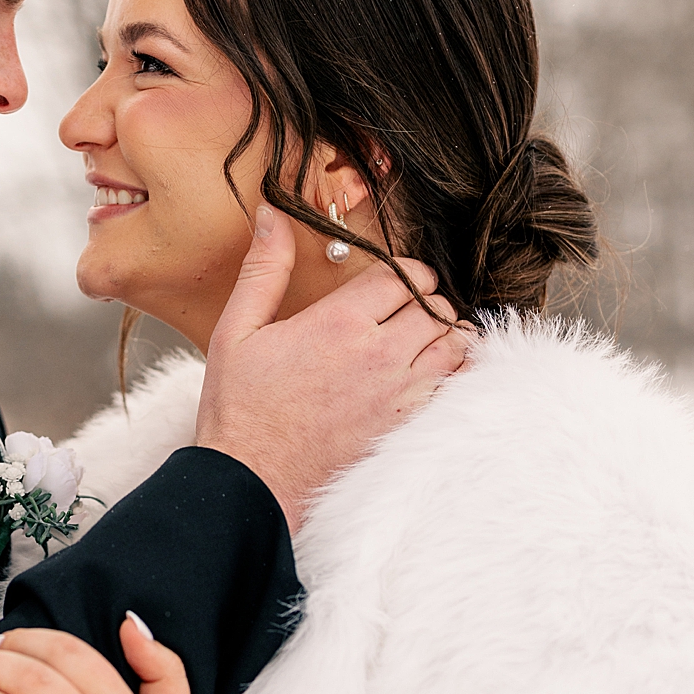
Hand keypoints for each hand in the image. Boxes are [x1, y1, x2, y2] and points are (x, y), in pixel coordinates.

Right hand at [196, 206, 470, 530]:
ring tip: (426, 332)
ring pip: (454, 343)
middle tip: (410, 304)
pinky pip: (454, 385)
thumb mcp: (238, 330)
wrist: (252, 480)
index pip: (404, 275)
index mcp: (340, 323)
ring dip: (446, 331)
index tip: (394, 280)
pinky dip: (454, 370)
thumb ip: (263, 269)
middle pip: (435, 304)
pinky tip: (435, 369)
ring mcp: (397, 393)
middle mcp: (378, 354)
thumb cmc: (240, 408)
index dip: (405, 271)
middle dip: (427, 298)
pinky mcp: (405, 425)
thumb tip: (272, 214)